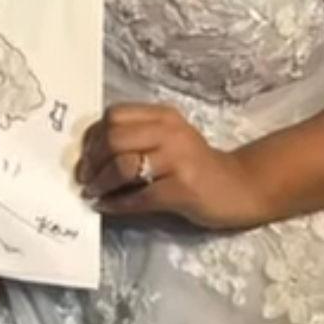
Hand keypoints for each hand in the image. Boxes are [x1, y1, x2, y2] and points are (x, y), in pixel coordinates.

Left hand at [76, 103, 268, 228]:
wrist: (240, 187)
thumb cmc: (195, 165)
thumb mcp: (168, 140)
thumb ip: (136, 138)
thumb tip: (89, 155)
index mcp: (162, 115)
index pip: (114, 115)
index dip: (93, 136)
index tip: (84, 156)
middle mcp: (169, 132)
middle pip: (114, 138)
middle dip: (92, 161)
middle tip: (84, 178)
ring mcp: (178, 159)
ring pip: (123, 166)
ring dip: (101, 183)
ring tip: (93, 193)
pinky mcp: (184, 189)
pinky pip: (140, 196)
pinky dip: (117, 204)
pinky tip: (106, 207)